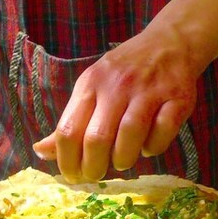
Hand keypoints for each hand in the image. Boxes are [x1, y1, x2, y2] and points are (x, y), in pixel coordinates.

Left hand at [32, 24, 202, 182]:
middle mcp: (117, 86)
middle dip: (93, 167)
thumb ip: (69, 121)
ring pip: (130, 137)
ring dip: (123, 159)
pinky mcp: (177, 99)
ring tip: (122, 161)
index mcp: (90, 84)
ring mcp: (149, 92)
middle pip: (97, 139)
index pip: (68, 131)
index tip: (72, 176)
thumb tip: (40, 151)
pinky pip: (162, 133)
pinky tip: (148, 146)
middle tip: (96, 175)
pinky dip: (153, 147)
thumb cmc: (124, 72)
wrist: (170, 43)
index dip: (66, 161)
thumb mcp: (92, 87)